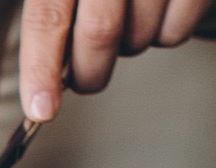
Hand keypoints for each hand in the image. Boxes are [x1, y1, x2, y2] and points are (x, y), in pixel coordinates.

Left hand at [19, 0, 214, 120]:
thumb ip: (52, 20)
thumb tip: (41, 82)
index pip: (46, 18)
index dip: (41, 67)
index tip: (41, 109)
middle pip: (99, 33)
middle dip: (88, 72)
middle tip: (86, 79)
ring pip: (138, 37)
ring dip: (128, 46)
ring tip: (128, 19)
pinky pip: (174, 33)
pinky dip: (162, 35)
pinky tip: (157, 11)